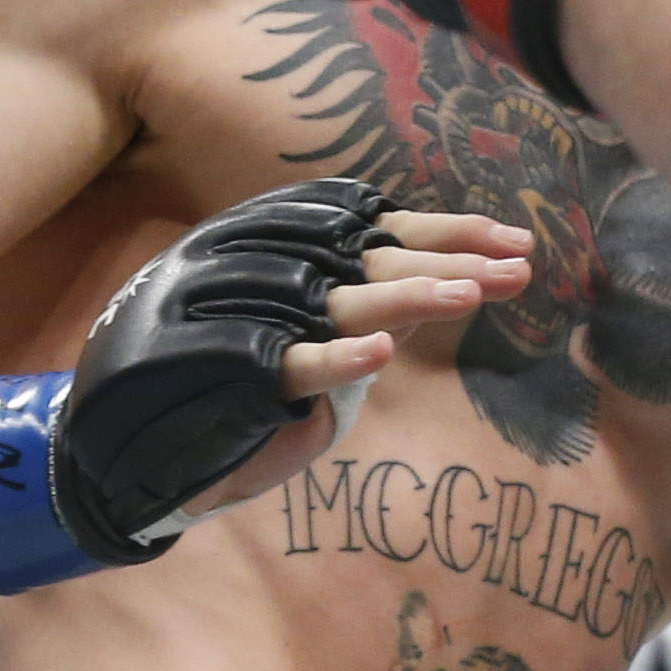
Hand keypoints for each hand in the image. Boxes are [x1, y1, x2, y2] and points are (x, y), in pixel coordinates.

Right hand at [196, 209, 532, 508]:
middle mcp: (281, 273)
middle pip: (377, 259)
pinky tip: (382, 353)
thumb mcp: (329, 329)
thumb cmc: (251, 376)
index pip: (388, 233)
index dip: (452, 235)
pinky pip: (294, 364)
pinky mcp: (239, 375)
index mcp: (304, 254)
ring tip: (470, 296)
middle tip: (517, 268)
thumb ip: (381, 301)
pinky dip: (336, 357)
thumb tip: (463, 277)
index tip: (516, 244)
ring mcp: (258, 319)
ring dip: (409, 296)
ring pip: (345, 302)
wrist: (153, 438)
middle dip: (450, 263)